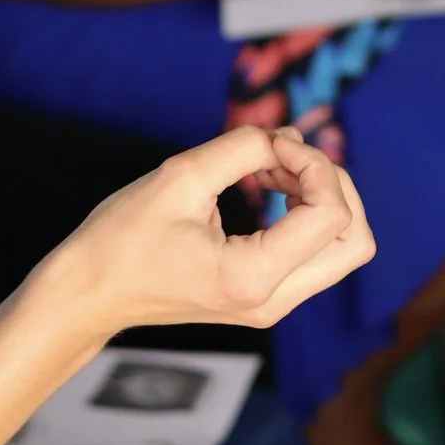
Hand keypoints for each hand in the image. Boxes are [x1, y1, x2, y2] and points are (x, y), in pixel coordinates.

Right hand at [35, 126, 374, 341]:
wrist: (89, 293)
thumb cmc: (121, 240)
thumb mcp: (180, 177)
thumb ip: (242, 148)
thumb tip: (286, 139)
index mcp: (252, 278)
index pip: (331, 214)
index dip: (313, 164)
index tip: (269, 145)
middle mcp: (271, 301)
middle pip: (355, 241)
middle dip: (334, 185)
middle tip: (285, 157)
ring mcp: (270, 305)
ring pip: (340, 248)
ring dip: (320, 197)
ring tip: (272, 168)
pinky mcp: (262, 297)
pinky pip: (312, 253)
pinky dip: (304, 213)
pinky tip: (268, 186)